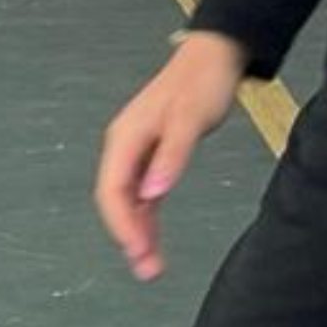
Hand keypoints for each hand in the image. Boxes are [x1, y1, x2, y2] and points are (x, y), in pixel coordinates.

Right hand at [94, 32, 243, 282]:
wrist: (214, 57)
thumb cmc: (201, 83)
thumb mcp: (189, 120)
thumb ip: (171, 156)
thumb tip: (151, 194)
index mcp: (125, 137)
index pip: (111, 190)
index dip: (120, 224)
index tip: (136, 251)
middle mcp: (125, 146)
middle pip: (116, 200)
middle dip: (128, 236)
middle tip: (146, 269)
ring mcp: (138, 152)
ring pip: (129, 201)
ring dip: (138, 233)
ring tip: (150, 266)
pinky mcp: (153, 156)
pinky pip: (143, 195)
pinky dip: (147, 219)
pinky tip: (154, 241)